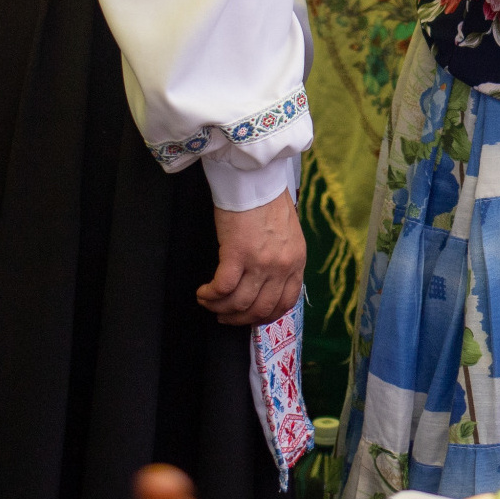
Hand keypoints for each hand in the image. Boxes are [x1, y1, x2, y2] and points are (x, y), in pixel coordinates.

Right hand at [199, 192, 304, 326]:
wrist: (255, 179)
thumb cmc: (268, 201)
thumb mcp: (288, 235)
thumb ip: (282, 260)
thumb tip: (267, 282)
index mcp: (296, 261)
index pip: (285, 303)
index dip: (264, 316)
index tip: (250, 317)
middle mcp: (281, 266)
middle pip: (260, 308)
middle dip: (239, 319)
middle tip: (224, 316)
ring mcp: (261, 262)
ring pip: (239, 303)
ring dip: (220, 308)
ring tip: (208, 302)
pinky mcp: (237, 254)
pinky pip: (223, 288)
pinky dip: (210, 295)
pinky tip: (203, 292)